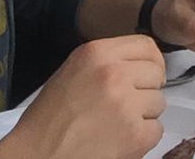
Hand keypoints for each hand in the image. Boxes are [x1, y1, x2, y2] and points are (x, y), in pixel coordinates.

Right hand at [0, 36, 164, 158]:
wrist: (35, 157)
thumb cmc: (48, 119)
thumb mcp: (73, 72)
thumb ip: (107, 61)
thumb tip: (141, 62)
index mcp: (96, 54)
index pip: (146, 46)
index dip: (151, 62)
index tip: (147, 75)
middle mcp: (114, 74)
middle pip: (156, 74)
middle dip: (145, 90)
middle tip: (123, 106)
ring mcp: (126, 104)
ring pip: (159, 102)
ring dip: (143, 115)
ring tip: (114, 124)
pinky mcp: (135, 134)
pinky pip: (156, 130)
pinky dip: (142, 138)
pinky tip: (118, 140)